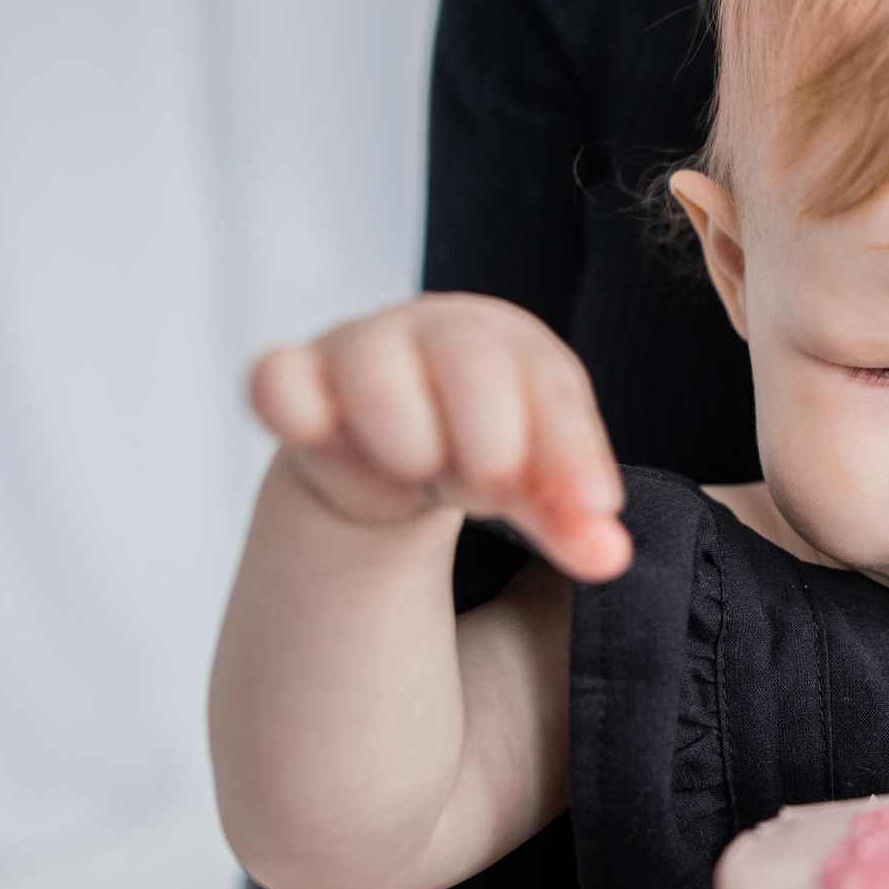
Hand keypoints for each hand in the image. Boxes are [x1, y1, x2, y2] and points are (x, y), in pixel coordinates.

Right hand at [249, 294, 629, 581]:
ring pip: (380, 379)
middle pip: (472, 365)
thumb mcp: (538, 480)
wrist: (393, 434)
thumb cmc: (482, 440)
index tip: (593, 508)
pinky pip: (279, 381)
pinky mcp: (293, 378)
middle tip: (488, 492)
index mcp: (513, 344)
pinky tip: (325, 440)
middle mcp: (437, 330)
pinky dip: (298, 409)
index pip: (550, 389)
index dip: (572, 452)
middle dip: (492, 447)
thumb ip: (572, 519)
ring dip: (411, 442)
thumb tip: (609, 559)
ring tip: (421, 472)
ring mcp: (360, 349)